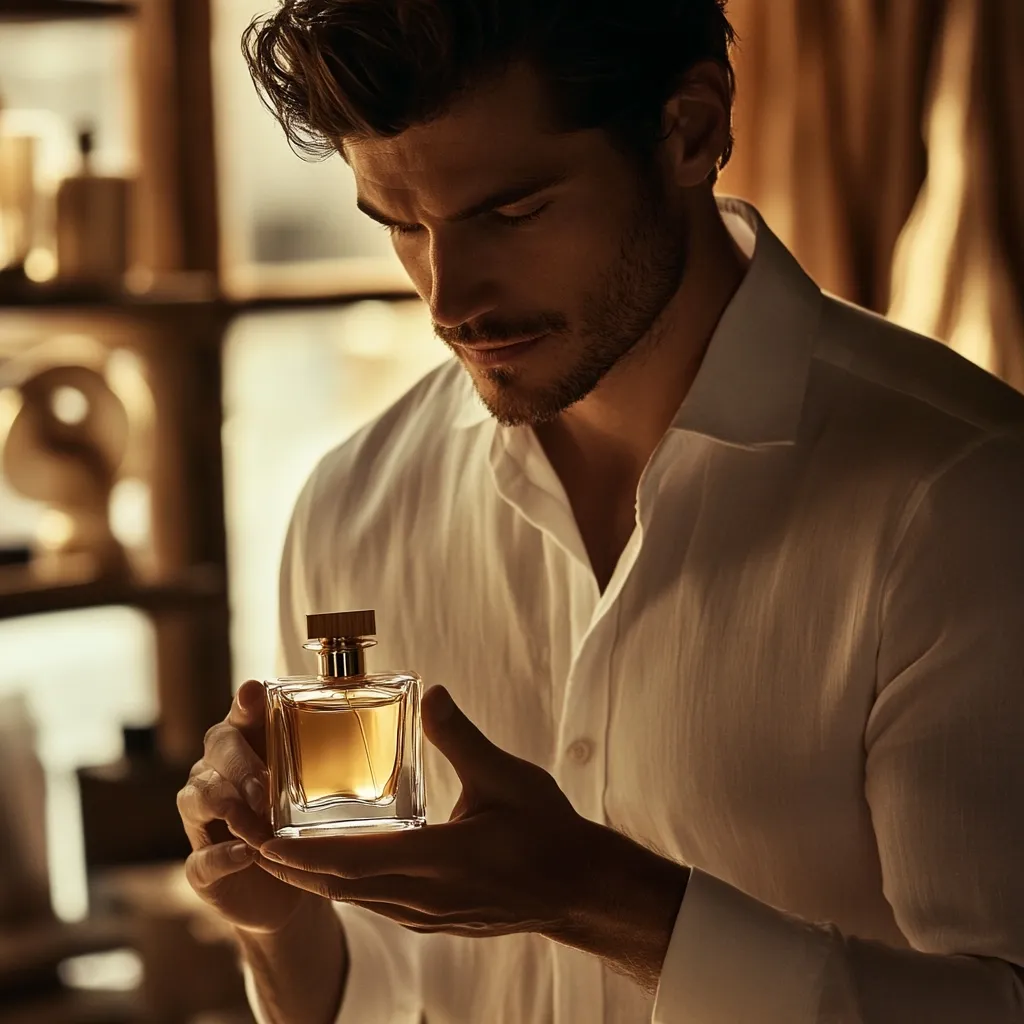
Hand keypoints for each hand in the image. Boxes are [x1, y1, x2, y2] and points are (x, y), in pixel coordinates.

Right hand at [177, 680, 323, 934]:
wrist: (286, 894)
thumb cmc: (305, 825)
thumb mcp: (324, 790)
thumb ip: (345, 755)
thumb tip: (416, 717)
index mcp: (250, 747)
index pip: (242, 713)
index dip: (246, 702)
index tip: (257, 692)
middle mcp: (219, 774)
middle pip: (216, 747)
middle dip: (240, 760)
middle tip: (267, 780)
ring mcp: (205, 821)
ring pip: (195, 796)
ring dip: (224, 801)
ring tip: (254, 811)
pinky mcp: (202, 868)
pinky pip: (200, 858)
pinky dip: (222, 855)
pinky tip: (247, 854)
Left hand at [256, 686, 688, 990]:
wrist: (577, 890)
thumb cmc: (547, 834)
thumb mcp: (507, 778)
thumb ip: (461, 737)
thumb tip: (431, 695)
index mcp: (435, 861)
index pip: (347, 862)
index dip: (295, 851)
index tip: (254, 833)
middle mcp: (418, 896)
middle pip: (332, 884)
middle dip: (280, 857)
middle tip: (239, 825)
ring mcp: (422, 913)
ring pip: (346, 896)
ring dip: (303, 870)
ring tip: (267, 838)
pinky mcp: (429, 917)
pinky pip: (368, 900)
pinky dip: (336, 879)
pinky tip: (325, 857)